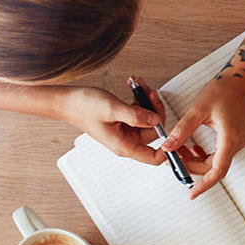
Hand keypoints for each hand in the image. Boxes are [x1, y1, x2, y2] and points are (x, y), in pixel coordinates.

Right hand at [59, 83, 203, 165]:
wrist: (68, 100)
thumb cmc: (84, 106)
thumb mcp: (112, 109)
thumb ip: (136, 115)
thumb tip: (156, 120)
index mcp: (124, 145)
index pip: (154, 158)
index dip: (168, 150)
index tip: (176, 133)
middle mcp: (127, 140)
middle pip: (155, 131)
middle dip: (155, 110)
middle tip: (151, 93)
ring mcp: (126, 129)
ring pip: (148, 118)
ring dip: (147, 100)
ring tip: (140, 85)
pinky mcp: (125, 119)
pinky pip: (140, 111)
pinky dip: (140, 98)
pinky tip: (134, 86)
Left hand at [160, 74, 244, 199]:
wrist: (240, 80)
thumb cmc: (225, 90)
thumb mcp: (198, 109)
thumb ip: (182, 130)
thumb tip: (169, 146)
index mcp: (229, 139)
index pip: (217, 171)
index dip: (204, 185)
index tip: (192, 194)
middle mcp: (235, 143)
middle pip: (213, 167)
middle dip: (192, 167)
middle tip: (173, 160)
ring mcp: (235, 141)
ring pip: (214, 161)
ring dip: (196, 160)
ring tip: (179, 151)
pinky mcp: (232, 138)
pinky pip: (217, 153)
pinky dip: (203, 154)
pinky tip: (192, 148)